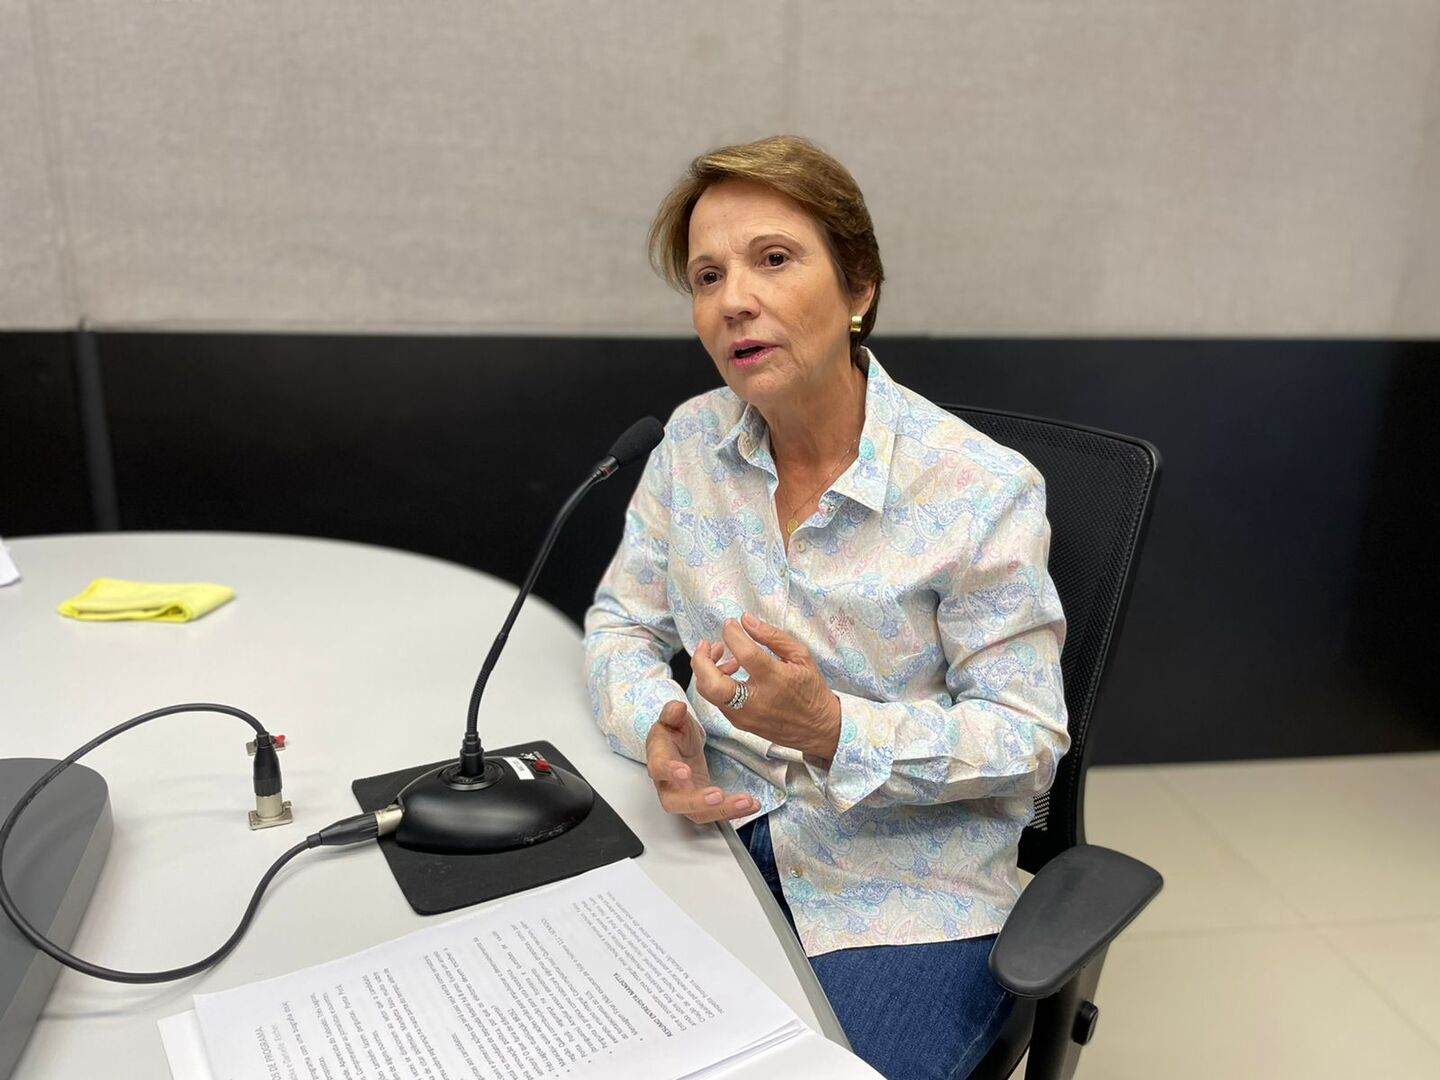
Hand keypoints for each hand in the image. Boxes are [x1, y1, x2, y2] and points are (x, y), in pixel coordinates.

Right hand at [645, 700, 758, 822]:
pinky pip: (715, 813)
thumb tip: (677, 708)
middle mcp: (668, 784)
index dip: (669, 772)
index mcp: (658, 758)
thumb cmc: (674, 733)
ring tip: (746, 802)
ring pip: (698, 813)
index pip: (659, 768)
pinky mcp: (702, 804)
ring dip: (723, 810)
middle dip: (697, 802)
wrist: (679, 746)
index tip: (686, 772)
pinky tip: (752, 805)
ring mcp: (685, 797)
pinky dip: (735, 811)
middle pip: (675, 802)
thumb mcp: (673, 718)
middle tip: (718, 796)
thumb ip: (673, 713)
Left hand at [691, 613, 841, 761]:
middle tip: (707, 644)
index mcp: (775, 679)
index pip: (744, 654)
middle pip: (711, 683)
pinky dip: (715, 683)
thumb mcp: (801, 656)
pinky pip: (717, 701)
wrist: (818, 729)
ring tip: (722, 656)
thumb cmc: (811, 690)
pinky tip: (730, 673)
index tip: (730, 624)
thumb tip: (746, 620)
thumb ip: (772, 636)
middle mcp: (756, 701)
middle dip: (701, 660)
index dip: (732, 635)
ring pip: (708, 693)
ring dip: (706, 671)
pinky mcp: (740, 723)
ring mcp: (744, 715)